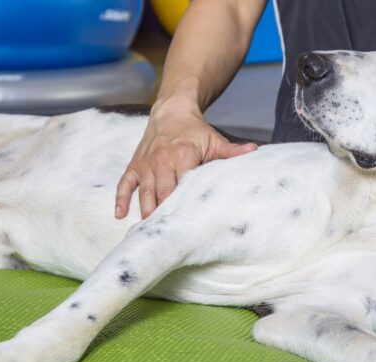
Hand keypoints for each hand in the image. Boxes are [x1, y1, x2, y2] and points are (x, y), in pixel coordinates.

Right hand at [116, 99, 256, 219]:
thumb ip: (232, 151)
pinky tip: (120, 215)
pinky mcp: (135, 166)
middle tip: (167, 236)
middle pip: (162, 194)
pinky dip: (121, 199)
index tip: (187, 226)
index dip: (183, 207)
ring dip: (145, 212)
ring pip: (144, 192)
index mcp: (183, 157)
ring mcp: (146, 165)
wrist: (171, 111)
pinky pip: (124, 184)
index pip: (182, 187)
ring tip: (148, 232)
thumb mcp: (215, 140)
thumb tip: (255, 151)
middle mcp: (161, 161)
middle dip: (164, 215)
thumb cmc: (195, 130)